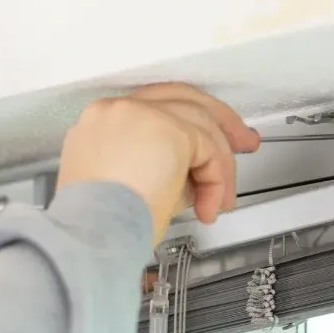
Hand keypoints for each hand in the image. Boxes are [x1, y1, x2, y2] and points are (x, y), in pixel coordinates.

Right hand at [56, 83, 261, 241]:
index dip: (182, 125)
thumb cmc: (99, 224)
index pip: (151, 109)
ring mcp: (142, 114)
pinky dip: (217, 178)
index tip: (201, 145)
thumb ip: (155, 166)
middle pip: (180, 98)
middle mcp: (116, 110)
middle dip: (217, 122)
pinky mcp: (170, 129)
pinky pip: (208, 148)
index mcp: (100, 122)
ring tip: (223, 197)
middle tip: (241, 142)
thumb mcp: (125, 185)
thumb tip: (190, 173)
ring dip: (219, 164)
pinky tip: (210, 206)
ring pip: (200, 123)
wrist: (92, 234)